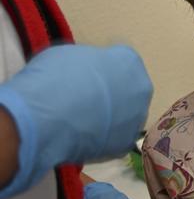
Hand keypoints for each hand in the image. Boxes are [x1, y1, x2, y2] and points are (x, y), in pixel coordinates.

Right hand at [0, 44, 151, 197]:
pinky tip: (80, 139)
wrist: (47, 117)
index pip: (121, 61)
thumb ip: (86, 62)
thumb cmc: (54, 78)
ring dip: (107, 119)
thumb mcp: (66, 56)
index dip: (101, 70)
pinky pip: (114, 139)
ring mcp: (136, 117)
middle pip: (127, 90)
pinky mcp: (126, 143)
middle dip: (109, 95)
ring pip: (124, 116)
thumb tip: (86, 71)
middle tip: (83, 101)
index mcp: (128, 61)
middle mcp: (140, 88)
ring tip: (79, 124)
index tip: (86, 78)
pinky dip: (100, 140)